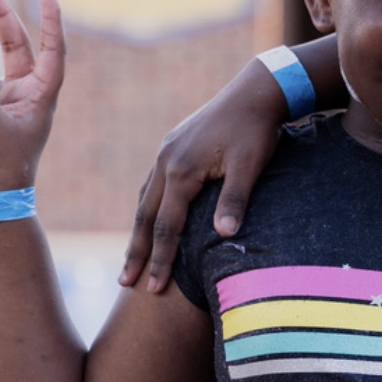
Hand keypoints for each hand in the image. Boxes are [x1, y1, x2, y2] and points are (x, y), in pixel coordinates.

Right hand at [120, 59, 286, 292]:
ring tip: (132, 258)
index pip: (167, 227)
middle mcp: (166, 162)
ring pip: (146, 199)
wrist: (255, 91)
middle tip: (125, 283)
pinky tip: (151, 219)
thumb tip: (225, 236)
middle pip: (146, 217)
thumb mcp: (250, 165)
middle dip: (137, 252)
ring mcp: (167, 152)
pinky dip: (149, 207)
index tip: (153, 289)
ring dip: (139, 231)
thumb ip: (235, 199)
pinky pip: (154, 183)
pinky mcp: (174, 146)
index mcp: (181, 170)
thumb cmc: (256, 130)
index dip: (160, 260)